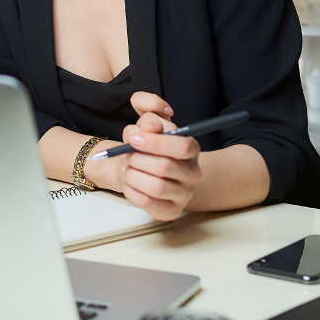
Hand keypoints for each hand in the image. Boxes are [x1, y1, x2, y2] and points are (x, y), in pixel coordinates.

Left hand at [120, 92, 200, 220]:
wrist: (147, 170)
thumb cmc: (149, 145)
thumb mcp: (149, 120)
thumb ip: (148, 108)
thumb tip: (150, 125)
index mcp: (191, 148)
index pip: (181, 147)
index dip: (155, 143)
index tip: (134, 139)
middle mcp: (192, 172)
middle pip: (165, 167)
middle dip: (138, 159)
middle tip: (127, 155)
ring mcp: (184, 194)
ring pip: (156, 188)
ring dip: (134, 176)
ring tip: (128, 168)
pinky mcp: (171, 211)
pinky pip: (149, 204)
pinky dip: (133, 192)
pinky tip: (129, 182)